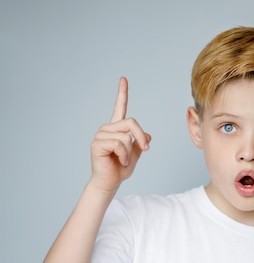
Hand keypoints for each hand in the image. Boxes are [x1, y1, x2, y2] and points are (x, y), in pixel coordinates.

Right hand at [89, 77, 150, 191]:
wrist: (110, 182)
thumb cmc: (121, 169)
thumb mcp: (136, 154)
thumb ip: (140, 142)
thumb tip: (148, 135)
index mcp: (116, 128)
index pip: (120, 108)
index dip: (122, 93)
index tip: (123, 79)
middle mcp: (107, 129)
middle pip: (131, 123)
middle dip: (140, 138)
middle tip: (145, 150)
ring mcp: (101, 135)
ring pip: (126, 136)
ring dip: (130, 152)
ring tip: (123, 160)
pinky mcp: (97, 144)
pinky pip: (119, 144)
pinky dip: (124, 156)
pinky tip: (118, 161)